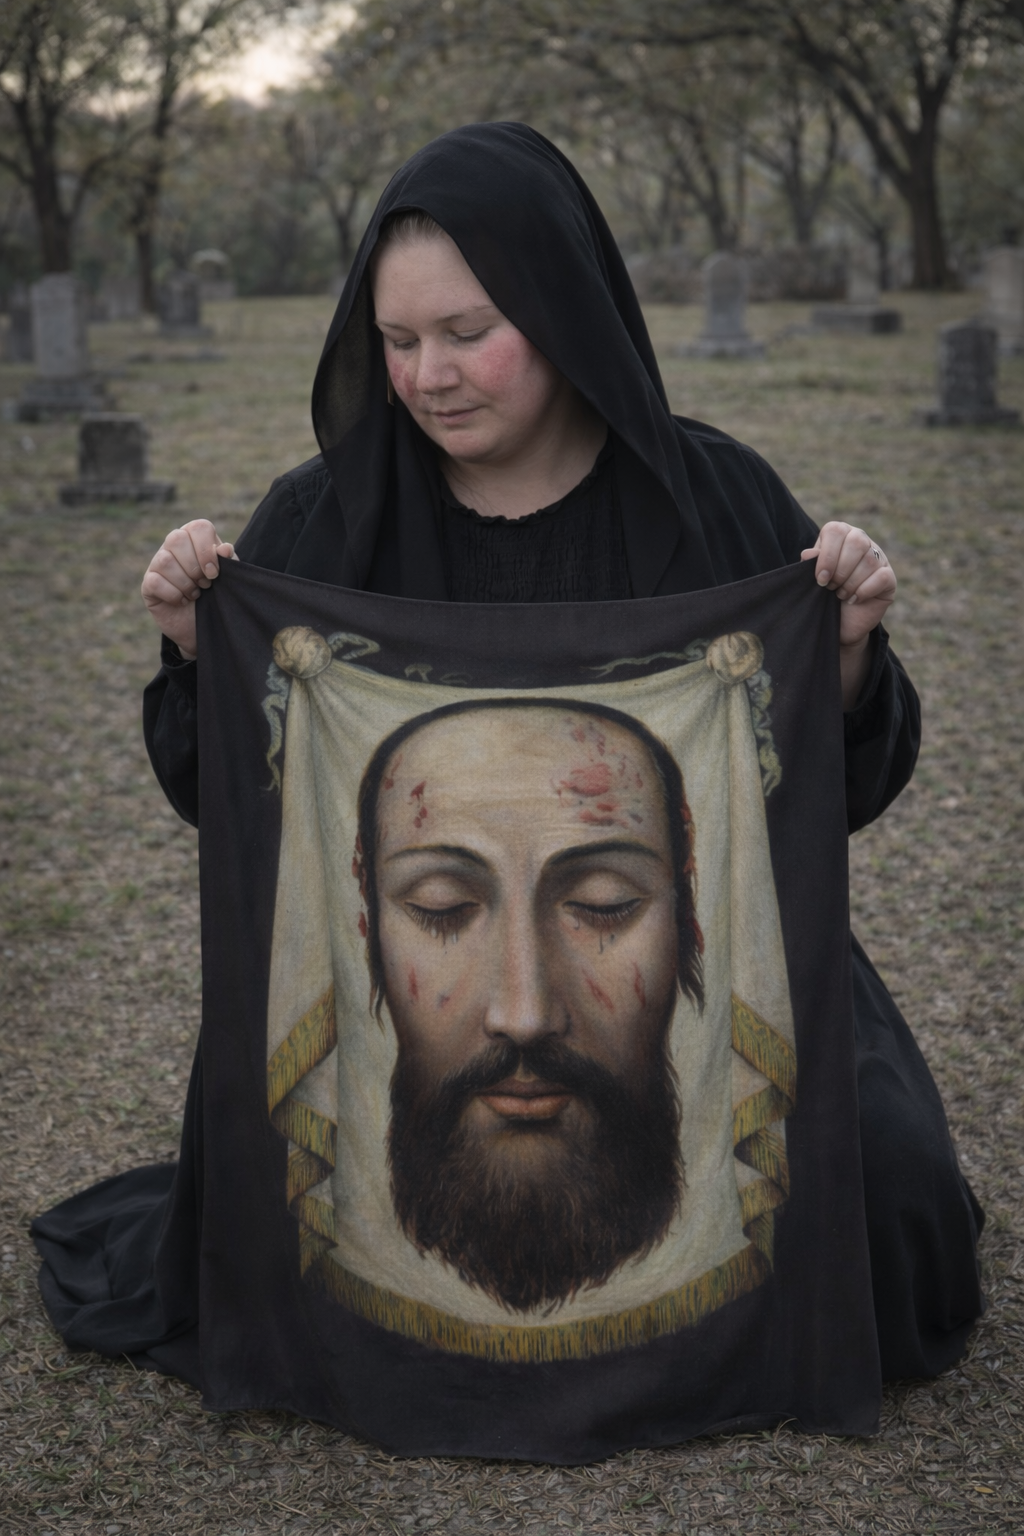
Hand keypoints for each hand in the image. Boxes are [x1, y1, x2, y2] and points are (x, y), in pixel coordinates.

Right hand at [141, 520, 236, 659]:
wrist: (205, 625)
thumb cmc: (217, 594)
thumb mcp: (229, 577)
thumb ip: (229, 561)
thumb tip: (225, 549)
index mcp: (195, 537)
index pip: (198, 527)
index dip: (207, 550)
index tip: (214, 573)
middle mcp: (173, 545)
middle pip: (176, 539)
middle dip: (195, 566)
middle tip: (205, 584)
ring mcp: (157, 563)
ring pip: (165, 560)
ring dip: (185, 582)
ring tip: (195, 594)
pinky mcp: (148, 584)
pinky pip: (155, 582)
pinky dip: (173, 595)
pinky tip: (182, 601)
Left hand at [801, 521, 896, 709]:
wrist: (832, 634)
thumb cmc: (813, 608)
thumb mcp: (802, 589)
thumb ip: (802, 571)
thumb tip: (803, 557)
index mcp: (836, 539)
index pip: (835, 530)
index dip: (826, 554)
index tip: (816, 580)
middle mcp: (860, 544)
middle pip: (854, 541)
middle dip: (837, 570)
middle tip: (829, 590)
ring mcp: (877, 561)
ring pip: (867, 560)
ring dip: (849, 584)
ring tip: (841, 598)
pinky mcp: (889, 581)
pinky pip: (880, 578)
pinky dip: (864, 592)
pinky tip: (855, 602)